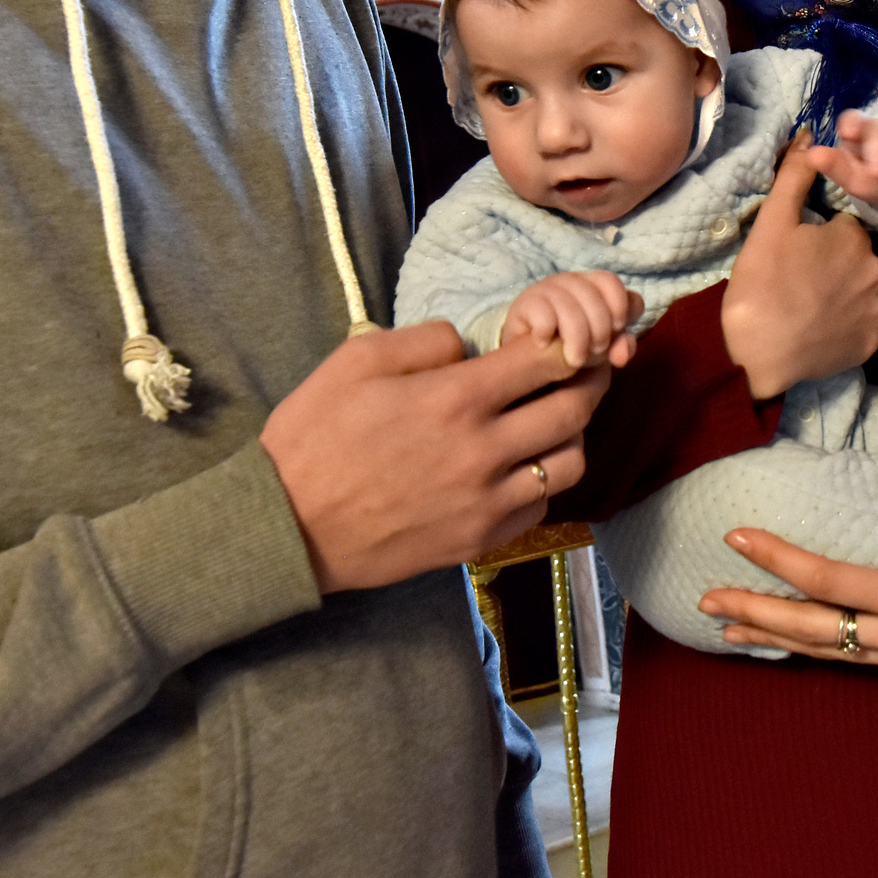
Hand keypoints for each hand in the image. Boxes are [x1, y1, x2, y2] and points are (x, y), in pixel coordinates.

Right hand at [262, 324, 606, 593]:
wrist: (287, 527)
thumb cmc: (313, 437)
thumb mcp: (356, 360)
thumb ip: (424, 340)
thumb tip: (469, 344)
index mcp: (455, 399)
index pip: (545, 361)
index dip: (569, 343)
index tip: (571, 337)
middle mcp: (483, 451)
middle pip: (573, 410)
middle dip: (589, 382)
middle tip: (586, 370)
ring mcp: (486, 502)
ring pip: (568, 464)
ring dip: (572, 436)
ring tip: (553, 421)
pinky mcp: (479, 540)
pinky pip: (540, 508)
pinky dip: (543, 483)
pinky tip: (522, 467)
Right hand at [502, 272, 641, 371]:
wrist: (532, 356)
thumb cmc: (573, 344)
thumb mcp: (603, 347)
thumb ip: (621, 346)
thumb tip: (622, 355)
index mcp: (593, 285)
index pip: (610, 282)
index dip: (620, 306)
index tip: (618, 328)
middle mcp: (570, 281)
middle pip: (593, 298)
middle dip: (600, 330)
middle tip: (595, 352)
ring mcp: (546, 289)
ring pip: (569, 309)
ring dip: (577, 339)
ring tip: (575, 360)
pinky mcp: (526, 302)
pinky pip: (543, 315)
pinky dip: (547, 333)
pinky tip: (545, 344)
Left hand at [700, 466, 877, 697]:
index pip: (828, 581)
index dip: (778, 559)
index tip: (738, 537)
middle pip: (810, 628)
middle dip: (754, 612)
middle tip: (705, 601)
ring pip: (825, 650)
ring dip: (773, 637)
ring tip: (727, 627)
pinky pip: (850, 659)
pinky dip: (811, 648)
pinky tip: (790, 642)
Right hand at [720, 136, 877, 399]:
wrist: (760, 353)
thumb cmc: (763, 283)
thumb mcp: (772, 223)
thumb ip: (794, 176)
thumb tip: (809, 135)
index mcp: (855, 238)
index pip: (844, 227)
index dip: (819, 238)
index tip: (795, 254)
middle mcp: (877, 272)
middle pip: (856, 259)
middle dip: (834, 264)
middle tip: (798, 280)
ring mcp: (877, 311)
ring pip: (861, 292)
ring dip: (842, 295)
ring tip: (807, 306)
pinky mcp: (871, 344)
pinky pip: (861, 326)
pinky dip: (844, 325)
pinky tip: (818, 328)